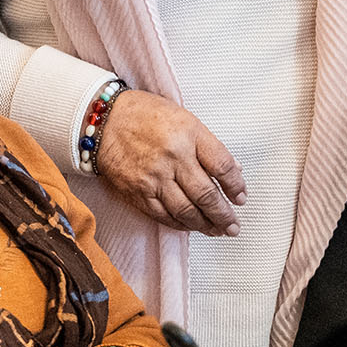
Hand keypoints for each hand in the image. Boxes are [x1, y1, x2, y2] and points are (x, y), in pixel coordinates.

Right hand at [96, 89, 245, 236]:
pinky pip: (162, 214)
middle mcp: (173, 157)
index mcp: (189, 134)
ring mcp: (154, 177)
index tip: (241, 198)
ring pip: (185, 210)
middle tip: (234, 226)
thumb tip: (233, 168)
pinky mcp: (137, 191)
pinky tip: (191, 226)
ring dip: (205, 224)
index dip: (236, 186)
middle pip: (206, 194)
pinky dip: (180, 224)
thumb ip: (208, 145)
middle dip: (224, 215)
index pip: (222, 166)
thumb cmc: (147, 115)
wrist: (104, 120)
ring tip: (217, 231)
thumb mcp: (185, 119)